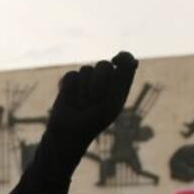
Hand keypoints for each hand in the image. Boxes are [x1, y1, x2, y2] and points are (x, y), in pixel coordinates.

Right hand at [39, 52, 137, 179]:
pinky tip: (69, 102)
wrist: (67, 136)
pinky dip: (70, 89)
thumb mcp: (110, 103)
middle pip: (104, 64)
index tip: (116, 61)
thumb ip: (119, 79)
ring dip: (83, 89)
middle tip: (95, 100)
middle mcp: (104, 81)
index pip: (126, 62)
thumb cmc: (92, 123)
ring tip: (81, 106)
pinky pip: (71, 75)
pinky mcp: (69, 84)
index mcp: (118, 87)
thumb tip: (117, 58)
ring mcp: (85, 82)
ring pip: (86, 69)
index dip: (122, 58)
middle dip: (99, 81)